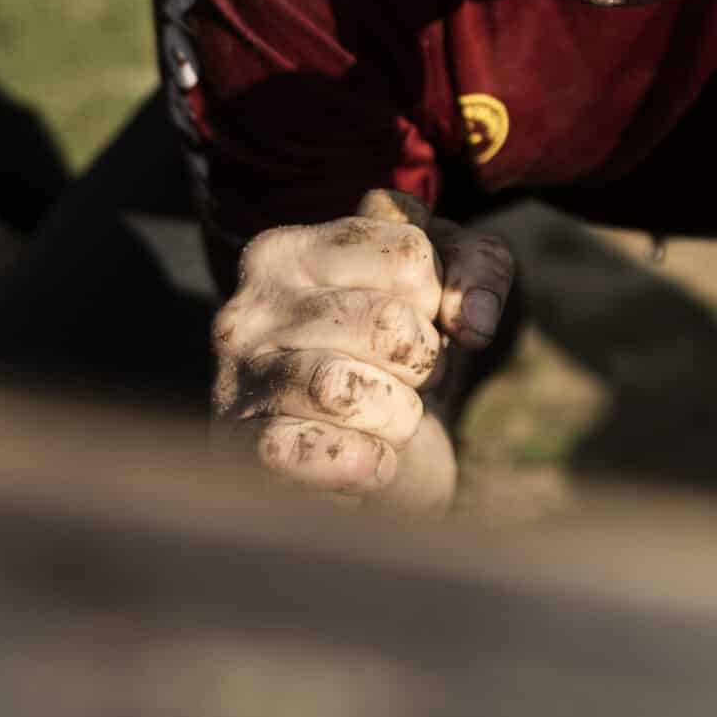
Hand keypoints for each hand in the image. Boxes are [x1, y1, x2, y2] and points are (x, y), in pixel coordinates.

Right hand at [210, 190, 514, 511]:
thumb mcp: (448, 287)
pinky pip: (304, 454)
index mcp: (291, 250)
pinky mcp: (240, 450)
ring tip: (383, 419)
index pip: (408, 254)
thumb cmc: (400, 357)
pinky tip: (365, 463)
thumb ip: (479, 267)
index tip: (416, 321)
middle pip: (388, 323)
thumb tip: (473, 322)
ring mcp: (237, 379)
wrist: (367, 461)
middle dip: (422, 361)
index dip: (438, 300)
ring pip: (345, 391)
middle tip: (399, 377)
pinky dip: (360, 466)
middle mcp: (249, 306)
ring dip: (396, 416)